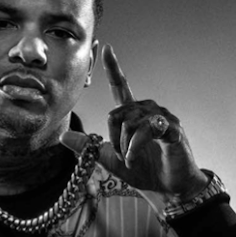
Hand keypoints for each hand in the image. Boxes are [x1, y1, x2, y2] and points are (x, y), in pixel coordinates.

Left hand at [60, 44, 206, 198]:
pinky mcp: (172, 128)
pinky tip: (136, 157)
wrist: (167, 188)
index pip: (121, 86)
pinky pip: (147, 129)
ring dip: (125, 146)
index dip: (113, 68)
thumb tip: (63, 136)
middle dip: (113, 139)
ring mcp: (161, 117)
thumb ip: (88, 147)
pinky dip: (136, 146)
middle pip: (116, 114)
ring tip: (131, 159)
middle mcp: (146, 110)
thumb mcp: (109, 160)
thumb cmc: (143, 171)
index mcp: (132, 114)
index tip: (106, 48)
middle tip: (121, 156)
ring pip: (130, 122)